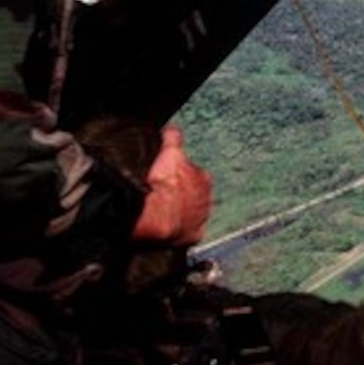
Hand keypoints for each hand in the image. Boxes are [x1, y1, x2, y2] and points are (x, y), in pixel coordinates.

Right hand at [131, 126, 212, 244]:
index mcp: (203, 178)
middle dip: (184, 194)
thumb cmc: (164, 183)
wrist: (157, 213)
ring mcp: (201, 218)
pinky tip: (171, 229)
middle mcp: (206, 199)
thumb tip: (171, 129)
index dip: (181, 175)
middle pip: (195, 194)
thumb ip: (173, 138)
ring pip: (193, 213)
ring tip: (166, 212)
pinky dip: (181, 231)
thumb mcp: (169, 152)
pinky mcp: (192, 235)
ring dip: (182, 212)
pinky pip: (188, 233)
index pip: (194, 174)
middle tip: (166, 195)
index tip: (170, 177)